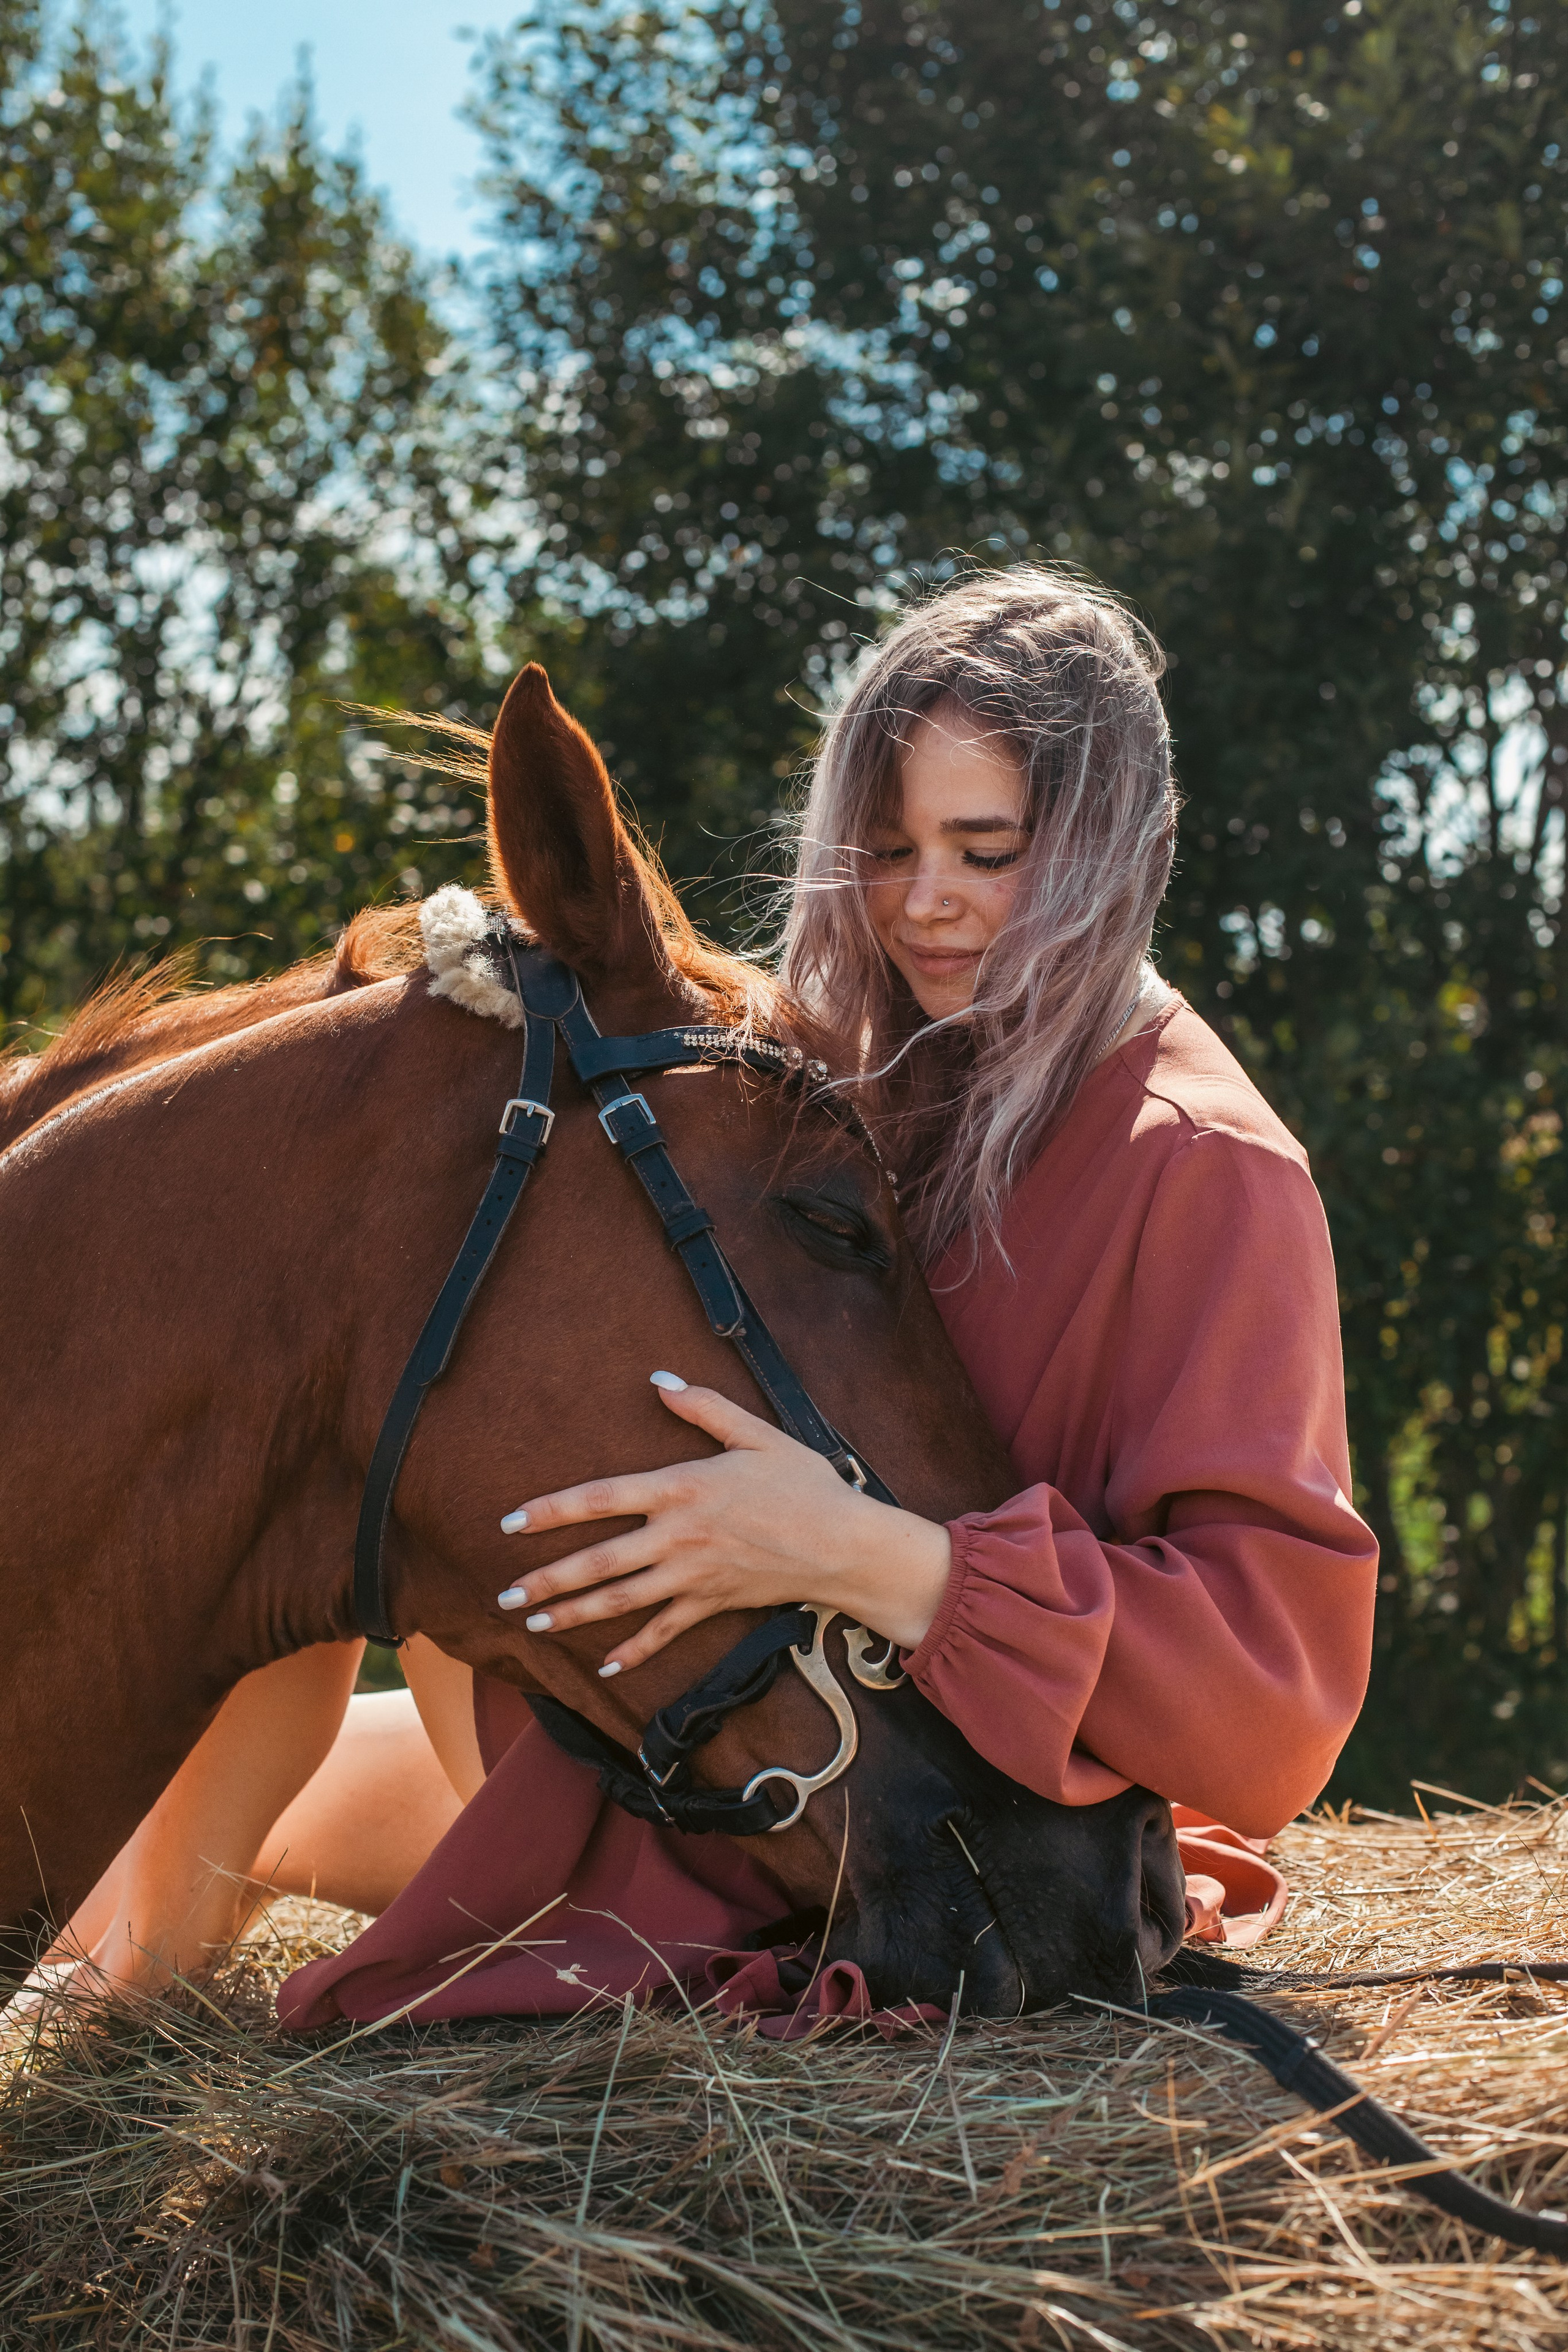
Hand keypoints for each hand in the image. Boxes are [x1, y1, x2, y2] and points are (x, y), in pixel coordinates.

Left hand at [494, 1373, 952, 1676]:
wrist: (846, 1544)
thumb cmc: (805, 1484)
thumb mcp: (757, 1433)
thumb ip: (704, 1407)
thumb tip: (660, 1381)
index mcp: (682, 1488)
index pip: (601, 1497)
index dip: (551, 1510)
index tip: (510, 1523)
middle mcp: (678, 1536)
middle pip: (599, 1561)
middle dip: (548, 1579)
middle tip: (505, 1595)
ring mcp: (693, 1575)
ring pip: (622, 1601)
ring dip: (574, 1614)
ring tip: (535, 1624)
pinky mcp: (712, 1603)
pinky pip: (665, 1631)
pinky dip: (634, 1650)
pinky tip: (605, 1665)